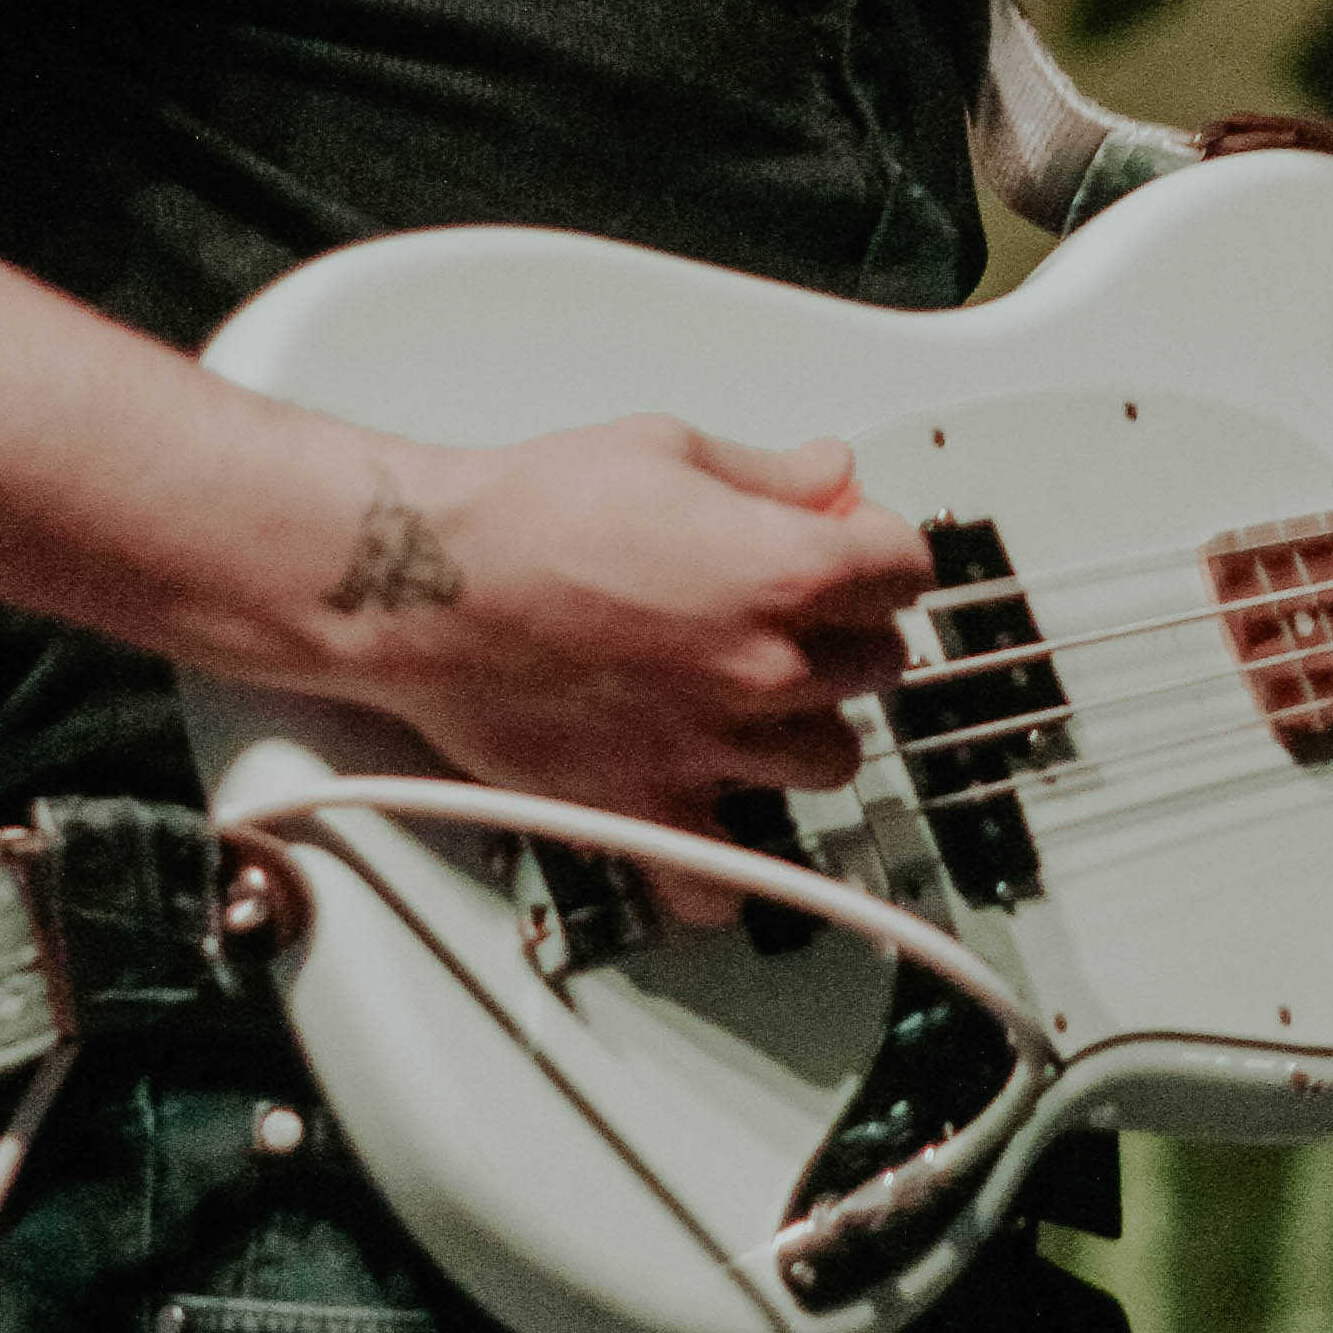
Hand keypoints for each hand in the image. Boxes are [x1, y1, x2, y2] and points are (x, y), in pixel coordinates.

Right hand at [310, 416, 931, 911]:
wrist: (425, 584)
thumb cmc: (527, 515)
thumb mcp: (665, 452)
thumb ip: (768, 477)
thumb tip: (826, 477)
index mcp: (783, 573)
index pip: (908, 571)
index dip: (880, 549)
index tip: (854, 547)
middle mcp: (767, 670)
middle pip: (879, 665)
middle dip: (845, 630)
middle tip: (790, 612)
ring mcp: (716, 748)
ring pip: (831, 761)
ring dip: (806, 730)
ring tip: (753, 701)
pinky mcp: (653, 806)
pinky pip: (723, 880)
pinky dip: (727, 867)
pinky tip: (715, 824)